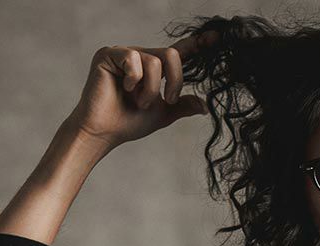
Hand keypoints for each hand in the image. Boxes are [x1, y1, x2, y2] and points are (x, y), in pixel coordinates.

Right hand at [69, 29, 217, 149]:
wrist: (103, 133)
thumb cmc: (128, 123)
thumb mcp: (162, 114)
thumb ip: (181, 106)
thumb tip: (204, 106)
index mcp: (153, 68)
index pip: (178, 52)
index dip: (196, 44)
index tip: (216, 38)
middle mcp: (140, 56)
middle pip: (171, 55)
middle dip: (174, 82)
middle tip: (167, 100)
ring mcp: (124, 53)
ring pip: (155, 61)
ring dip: (151, 90)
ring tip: (137, 101)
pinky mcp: (109, 53)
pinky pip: (134, 60)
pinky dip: (134, 81)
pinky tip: (123, 90)